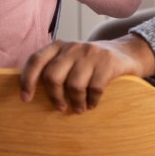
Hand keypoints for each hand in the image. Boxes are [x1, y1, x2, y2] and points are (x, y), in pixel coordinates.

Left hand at [19, 34, 154, 112]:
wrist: (128, 52)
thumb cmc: (92, 62)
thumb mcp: (72, 59)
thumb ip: (55, 69)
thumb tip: (32, 93)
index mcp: (59, 46)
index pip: (36, 60)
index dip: (27, 80)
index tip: (26, 98)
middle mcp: (73, 47)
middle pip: (52, 76)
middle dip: (55, 96)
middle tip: (60, 108)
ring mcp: (91, 53)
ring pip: (74, 85)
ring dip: (76, 102)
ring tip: (79, 108)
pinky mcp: (108, 62)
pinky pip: (95, 88)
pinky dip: (92, 101)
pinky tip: (93, 104)